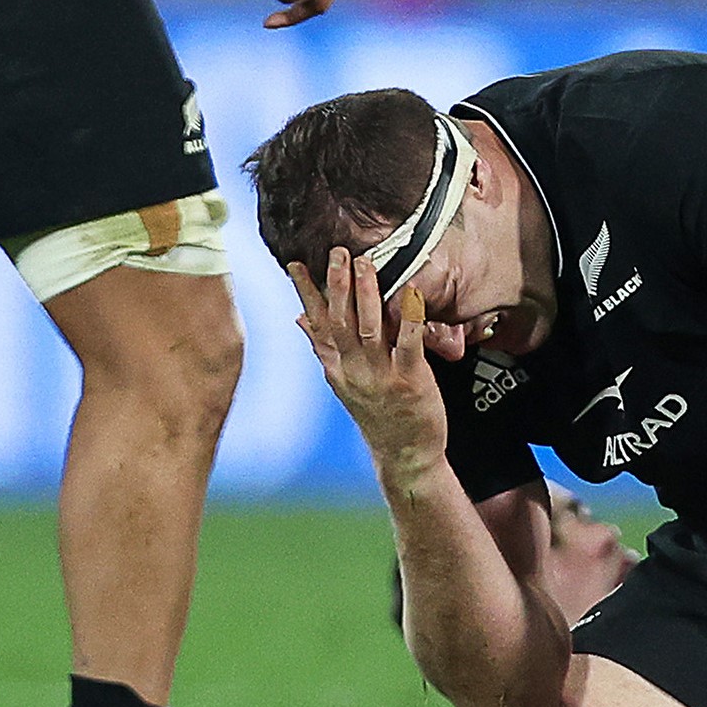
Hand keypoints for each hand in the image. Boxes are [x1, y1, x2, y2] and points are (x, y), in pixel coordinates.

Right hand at [291, 244, 450, 469]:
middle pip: (339, 322)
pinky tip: (411, 292)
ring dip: (365, 294)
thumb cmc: (379, 414)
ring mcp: (379, 376)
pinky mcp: (409, 380)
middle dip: (336, 284)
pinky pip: (407, 343)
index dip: (305, 293)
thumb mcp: (343, 382)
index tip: (295, 264)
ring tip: (364, 263)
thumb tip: (299, 319)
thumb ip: (324, 349)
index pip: (316, 324)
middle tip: (336, 252)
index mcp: (336, 368)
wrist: (404, 455)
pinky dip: (408, 317)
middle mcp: (353, 370)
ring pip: (367, 328)